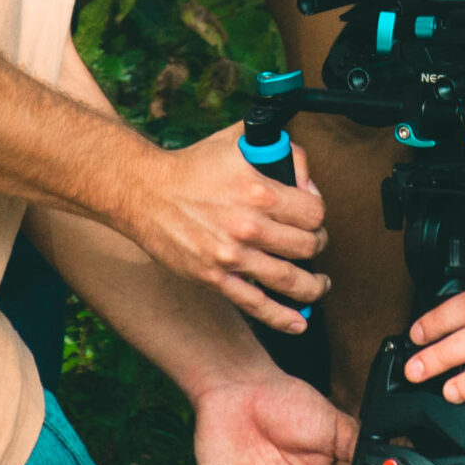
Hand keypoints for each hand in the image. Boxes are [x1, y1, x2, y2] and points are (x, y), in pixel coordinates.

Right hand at [121, 125, 329, 332]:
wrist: (145, 192)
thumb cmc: (193, 166)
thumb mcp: (240, 142)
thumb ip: (281, 150)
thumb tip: (306, 179)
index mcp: (259, 191)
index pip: (313, 213)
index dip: (318, 213)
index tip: (313, 215)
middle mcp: (248, 226)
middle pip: (307, 246)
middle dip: (317, 245)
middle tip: (314, 243)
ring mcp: (231, 256)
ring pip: (290, 280)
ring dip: (313, 286)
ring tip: (319, 283)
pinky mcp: (213, 278)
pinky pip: (255, 304)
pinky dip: (282, 317)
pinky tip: (299, 322)